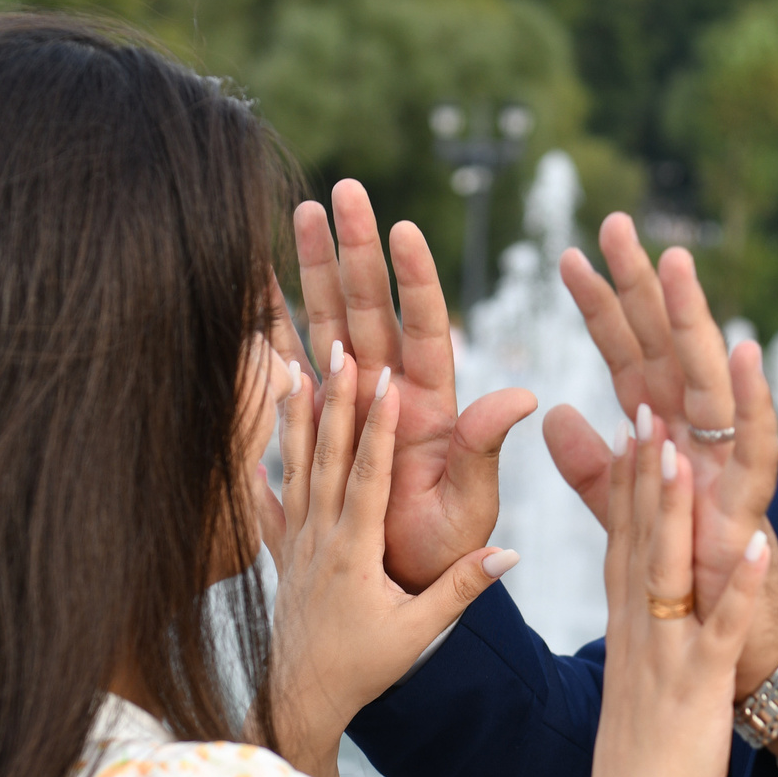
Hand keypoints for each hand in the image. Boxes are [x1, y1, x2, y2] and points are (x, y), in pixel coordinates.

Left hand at [261, 343, 518, 776]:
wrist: (301, 700)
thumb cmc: (365, 668)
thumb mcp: (420, 631)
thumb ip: (462, 588)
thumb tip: (511, 552)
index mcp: (354, 551)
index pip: (367, 475)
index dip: (377, 425)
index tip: (384, 378)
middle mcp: (318, 538)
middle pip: (326, 456)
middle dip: (334, 399)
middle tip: (339, 350)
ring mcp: (293, 544)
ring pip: (292, 467)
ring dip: (294, 417)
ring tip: (292, 368)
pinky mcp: (279, 555)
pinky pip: (266, 503)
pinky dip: (257, 470)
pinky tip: (247, 440)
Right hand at [291, 181, 537, 591]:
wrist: (398, 586)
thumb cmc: (443, 552)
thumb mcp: (469, 505)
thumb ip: (484, 450)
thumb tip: (522, 396)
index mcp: (434, 405)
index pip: (427, 327)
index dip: (417, 279)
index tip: (404, 229)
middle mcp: (391, 390)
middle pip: (373, 306)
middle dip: (358, 247)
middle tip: (344, 190)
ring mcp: (352, 400)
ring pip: (331, 319)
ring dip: (316, 266)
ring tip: (301, 209)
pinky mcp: (318, 419)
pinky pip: (290, 363)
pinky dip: (272, 323)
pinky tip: (254, 279)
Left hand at [544, 215, 777, 689]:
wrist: (729, 650)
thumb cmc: (685, 580)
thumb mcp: (628, 517)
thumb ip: (593, 469)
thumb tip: (556, 415)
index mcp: (662, 436)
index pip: (625, 357)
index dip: (599, 309)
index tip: (568, 257)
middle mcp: (697, 439)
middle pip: (665, 351)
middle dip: (643, 289)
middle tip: (616, 226)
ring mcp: (727, 465)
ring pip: (709, 381)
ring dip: (694, 323)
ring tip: (676, 266)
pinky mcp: (752, 505)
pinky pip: (756, 446)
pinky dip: (755, 401)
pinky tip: (747, 352)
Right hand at [587, 426, 768, 776]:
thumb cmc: (638, 754)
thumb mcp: (629, 678)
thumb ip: (637, 631)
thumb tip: (641, 601)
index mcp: (627, 626)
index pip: (623, 538)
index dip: (629, 479)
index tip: (635, 423)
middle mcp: (639, 628)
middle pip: (640, 537)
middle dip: (645, 471)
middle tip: (650, 407)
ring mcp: (667, 652)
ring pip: (669, 569)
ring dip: (675, 510)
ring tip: (683, 453)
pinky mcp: (699, 683)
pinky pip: (721, 626)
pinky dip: (740, 586)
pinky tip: (756, 545)